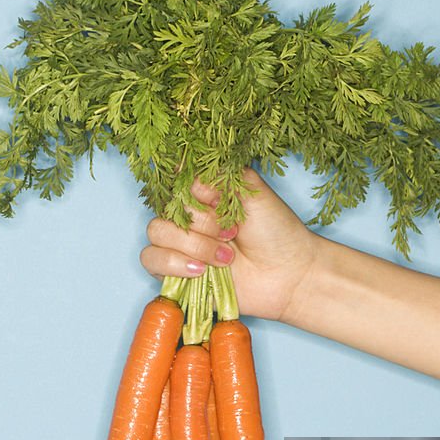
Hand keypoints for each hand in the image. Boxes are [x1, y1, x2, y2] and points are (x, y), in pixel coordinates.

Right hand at [140, 168, 320, 321]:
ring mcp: (180, 244)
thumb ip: (220, 174)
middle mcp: (188, 216)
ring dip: (193, 245)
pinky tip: (201, 269)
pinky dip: (175, 263)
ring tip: (226, 257)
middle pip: (166, 206)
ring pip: (157, 233)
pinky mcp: (175, 273)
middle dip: (202, 223)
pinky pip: (151, 260)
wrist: (288, 275)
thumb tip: (183, 165)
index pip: (175, 179)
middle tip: (233, 234)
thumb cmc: (276, 232)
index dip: (195, 192)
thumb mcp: (253, 190)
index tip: (222, 202)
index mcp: (203, 194)